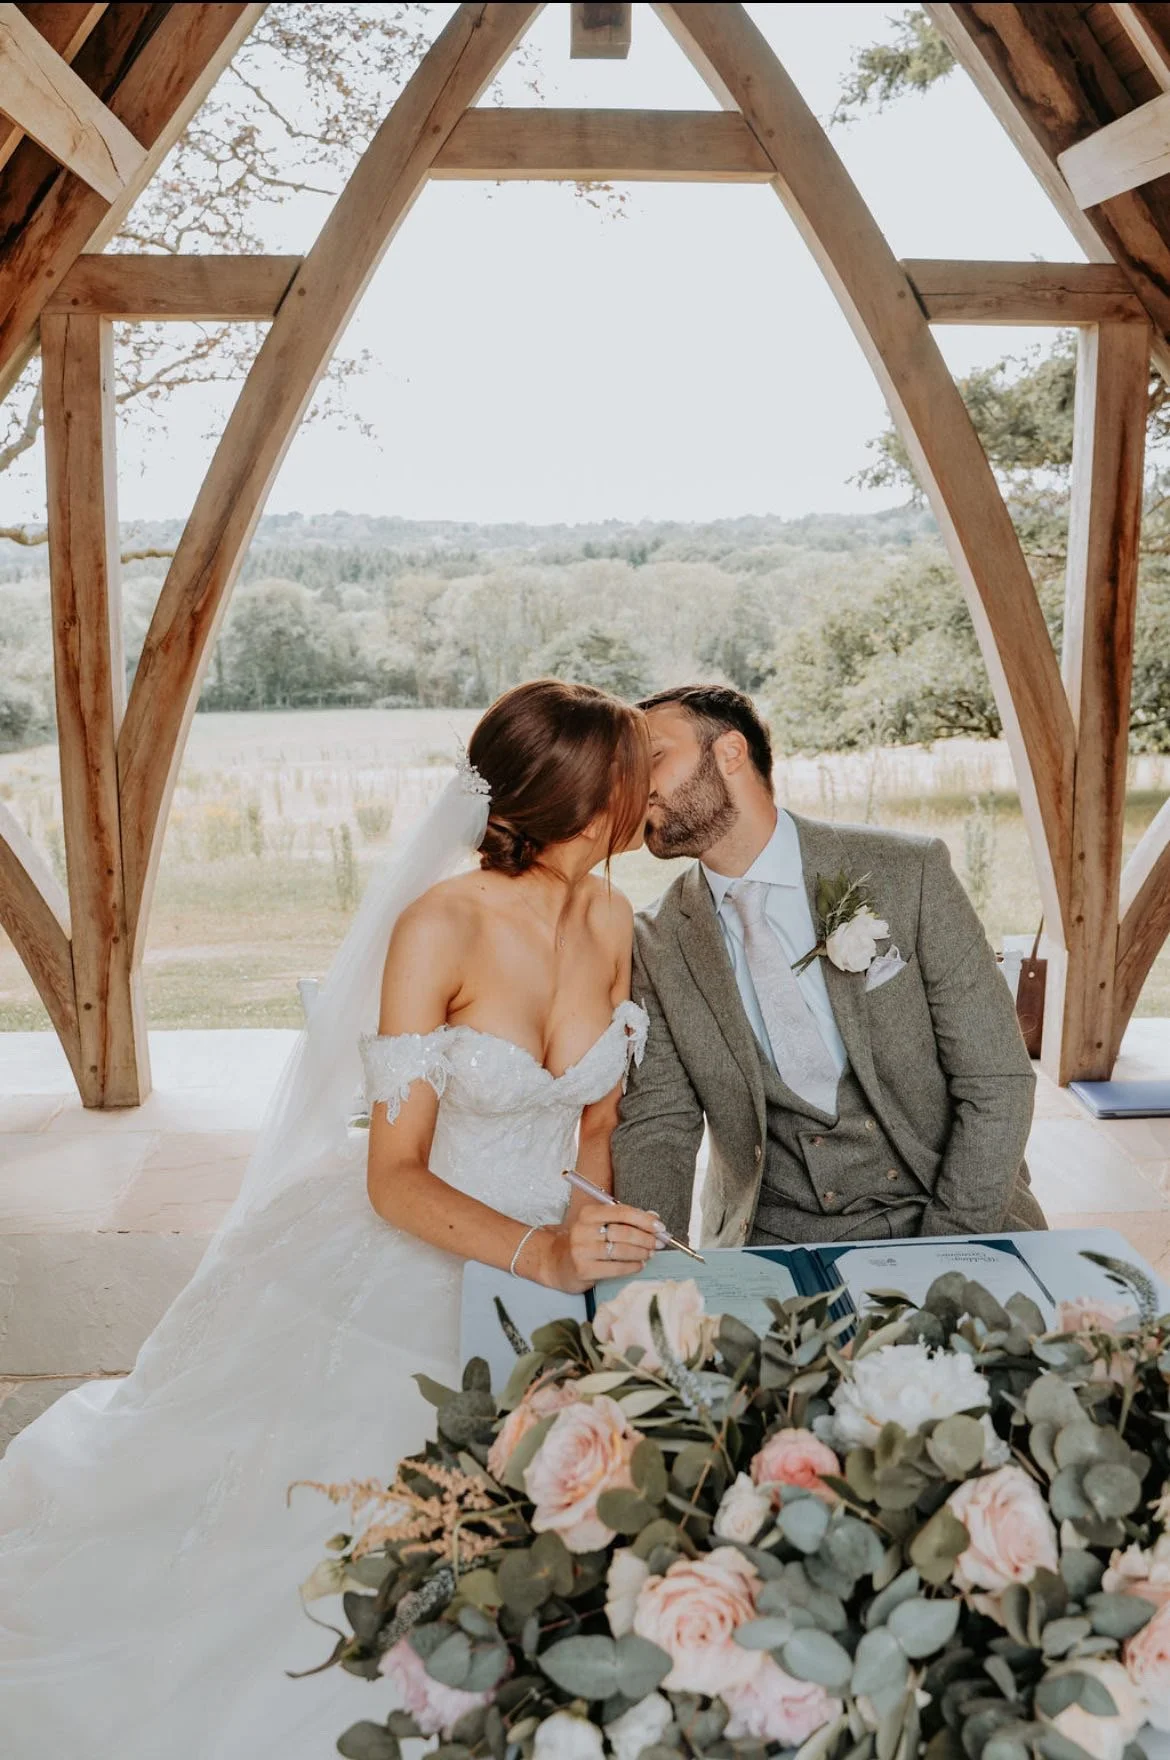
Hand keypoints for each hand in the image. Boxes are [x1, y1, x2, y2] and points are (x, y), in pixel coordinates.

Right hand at [533, 1202, 663, 1293]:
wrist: (557, 1263)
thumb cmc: (585, 1242)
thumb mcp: (599, 1225)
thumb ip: (624, 1221)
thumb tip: (654, 1220)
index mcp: (588, 1214)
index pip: (621, 1212)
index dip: (644, 1219)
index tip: (659, 1227)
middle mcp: (583, 1230)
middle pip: (622, 1232)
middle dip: (645, 1238)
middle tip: (658, 1244)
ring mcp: (582, 1250)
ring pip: (620, 1250)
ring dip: (640, 1253)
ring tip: (649, 1254)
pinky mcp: (583, 1269)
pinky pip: (614, 1268)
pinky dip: (631, 1267)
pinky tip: (638, 1265)